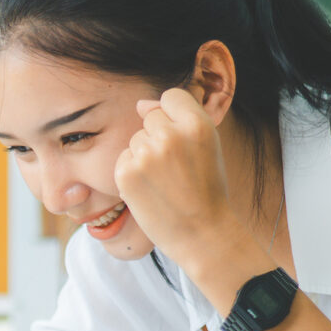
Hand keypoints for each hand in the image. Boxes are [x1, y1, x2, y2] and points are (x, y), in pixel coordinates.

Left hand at [113, 88, 244, 264]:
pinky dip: (132, 174)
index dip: (174, 116)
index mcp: (197, 124)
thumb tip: (141, 104)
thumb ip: (179, 119)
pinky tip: (150, 191)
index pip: (171, 96)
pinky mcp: (126, 172)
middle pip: (150, 118)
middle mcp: (170, 135)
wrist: (202, 233)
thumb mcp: (207, 146)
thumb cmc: (206, 189)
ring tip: (164, 182)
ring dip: (144, 156)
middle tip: (176, 169)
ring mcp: (146, 154)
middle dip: (158, 138)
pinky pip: (123, 159)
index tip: (181, 141)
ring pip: (135, 139)